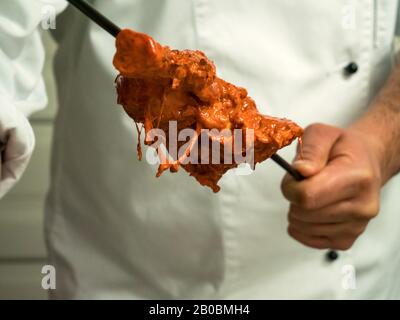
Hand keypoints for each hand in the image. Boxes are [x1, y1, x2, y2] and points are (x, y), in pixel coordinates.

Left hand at [281, 123, 382, 249]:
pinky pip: (309, 239)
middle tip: (304, 184)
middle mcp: (362, 206)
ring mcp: (356, 226)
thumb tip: (301, 171)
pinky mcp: (347, 240)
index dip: (291, 187)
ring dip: (297, 211)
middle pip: (304, 213)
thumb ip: (310, 150)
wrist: (366, 163)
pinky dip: (302, 226)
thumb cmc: (343, 149)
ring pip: (304, 228)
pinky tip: (311, 211)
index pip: (307, 196)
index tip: (295, 177)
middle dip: (294, 198)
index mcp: (357, 178)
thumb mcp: (322, 134)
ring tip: (311, 194)